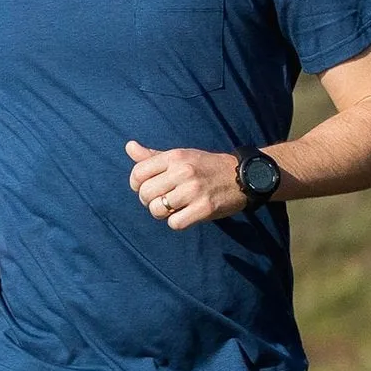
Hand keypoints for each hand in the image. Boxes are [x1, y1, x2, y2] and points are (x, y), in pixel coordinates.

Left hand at [125, 141, 246, 229]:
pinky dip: (176, 222)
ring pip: (158, 210)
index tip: (147, 187)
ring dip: (162, 213)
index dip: (137, 185)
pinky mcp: (204, 208)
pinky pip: (175, 223)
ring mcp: (194, 191)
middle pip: (146, 194)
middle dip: (149, 201)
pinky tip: (184, 214)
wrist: (241, 177)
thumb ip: (153, 156)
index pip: (138, 173)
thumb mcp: (181, 156)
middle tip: (160, 200)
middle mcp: (183, 172)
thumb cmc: (206, 167)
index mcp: (175, 157)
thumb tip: (129, 147)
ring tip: (172, 208)